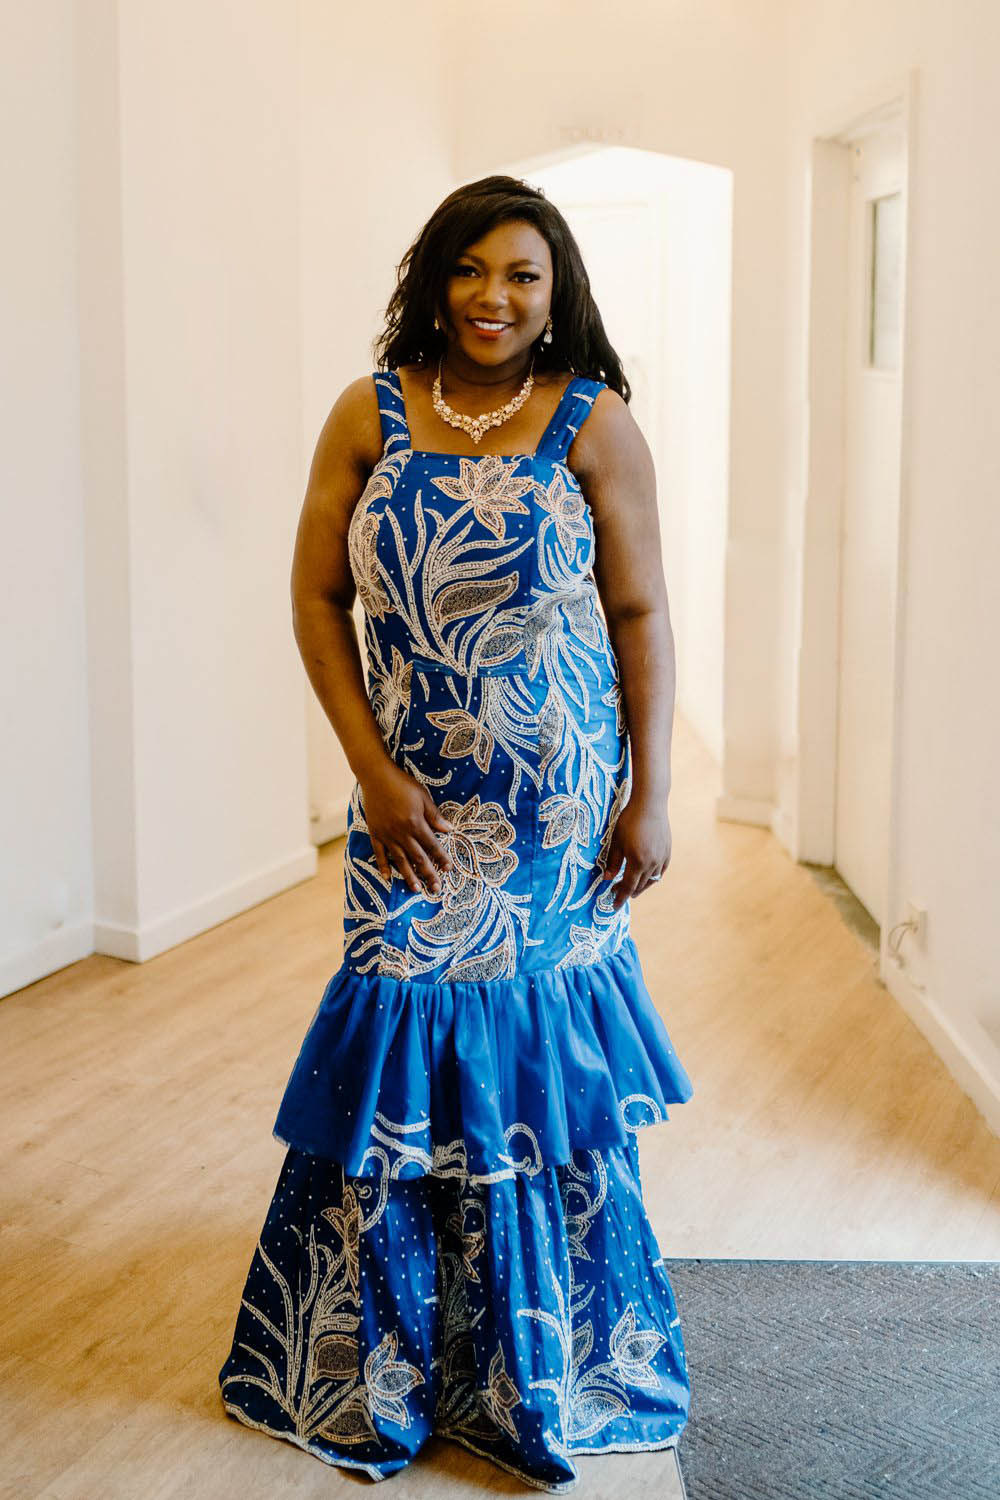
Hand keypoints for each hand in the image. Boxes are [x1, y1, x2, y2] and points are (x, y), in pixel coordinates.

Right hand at [359, 760, 454, 895]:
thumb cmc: (403, 784)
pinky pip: (379, 853)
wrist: (376, 777)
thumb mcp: (423, 797)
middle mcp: (401, 833)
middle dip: (428, 873)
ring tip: (416, 889)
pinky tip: (388, 878)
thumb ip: (434, 816)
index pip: (432, 845)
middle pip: (418, 857)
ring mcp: (386, 835)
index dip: (441, 858)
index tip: (449, 869)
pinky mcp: (375, 833)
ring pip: (399, 860)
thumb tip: (449, 830)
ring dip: (408, 875)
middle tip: (436, 888)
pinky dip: (383, 866)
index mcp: (415, 823)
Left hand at [599, 796, 670, 909]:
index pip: (628, 886)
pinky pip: (661, 871)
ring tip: (633, 889)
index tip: (614, 906)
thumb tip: (608, 878)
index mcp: (637, 861)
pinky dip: (653, 877)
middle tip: (618, 893)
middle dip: (628, 892)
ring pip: (652, 880)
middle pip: (640, 885)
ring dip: (641, 886)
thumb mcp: (616, 840)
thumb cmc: (629, 820)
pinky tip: (647, 877)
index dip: (620, 897)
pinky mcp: (667, 852)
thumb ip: (612, 861)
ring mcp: (662, 858)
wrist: (650, 804)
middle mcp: (652, 863)